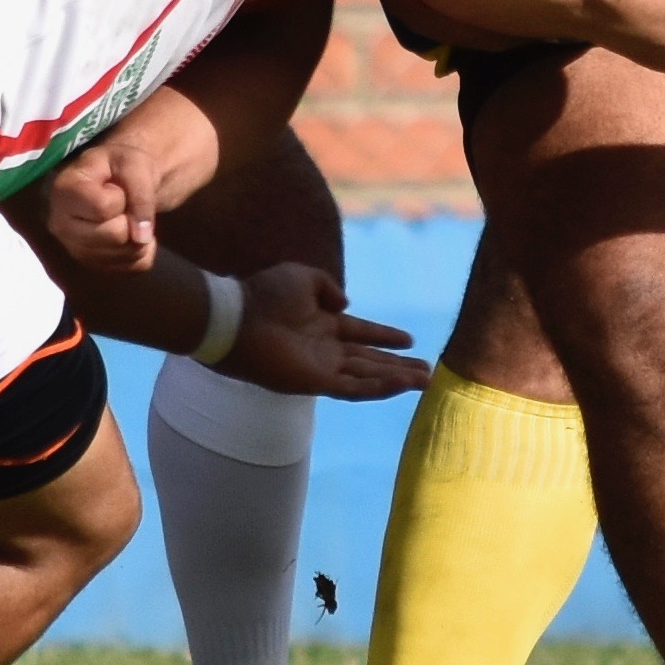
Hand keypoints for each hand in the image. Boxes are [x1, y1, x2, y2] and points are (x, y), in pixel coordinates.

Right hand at [44, 133, 177, 270]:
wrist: (116, 178)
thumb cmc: (120, 166)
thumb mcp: (135, 164)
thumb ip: (141, 194)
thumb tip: (142, 237)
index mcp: (63, 191)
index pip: (104, 208)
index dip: (121, 197)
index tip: (114, 186)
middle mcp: (59, 225)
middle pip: (114, 236)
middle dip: (130, 219)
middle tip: (124, 204)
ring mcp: (73, 249)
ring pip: (124, 255)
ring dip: (138, 236)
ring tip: (127, 216)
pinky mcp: (91, 265)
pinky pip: (132, 267)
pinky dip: (142, 251)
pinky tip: (131, 232)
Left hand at [212, 262, 426, 401]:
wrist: (236, 319)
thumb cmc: (262, 295)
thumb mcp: (301, 277)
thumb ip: (326, 287)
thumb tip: (345, 304)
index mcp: (321, 323)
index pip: (361, 332)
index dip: (385, 336)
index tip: (410, 340)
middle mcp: (325, 348)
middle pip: (370, 359)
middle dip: (398, 365)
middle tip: (428, 370)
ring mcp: (321, 367)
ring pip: (368, 376)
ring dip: (397, 379)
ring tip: (426, 380)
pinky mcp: (316, 383)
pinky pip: (354, 388)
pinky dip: (379, 388)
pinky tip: (402, 385)